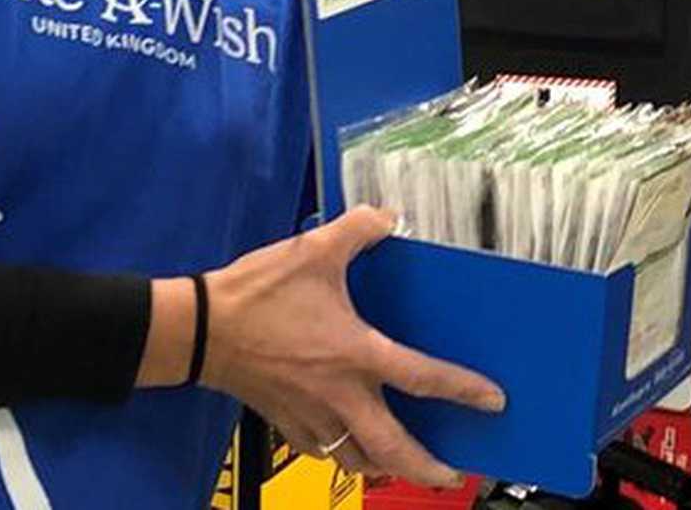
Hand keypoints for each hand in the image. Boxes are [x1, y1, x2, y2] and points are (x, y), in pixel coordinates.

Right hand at [198, 208, 505, 484]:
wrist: (198, 329)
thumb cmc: (257, 293)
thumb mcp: (314, 249)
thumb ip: (359, 228)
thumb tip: (390, 215)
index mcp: (354, 353)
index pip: (421, 377)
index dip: (462, 390)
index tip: (493, 402)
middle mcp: (339, 394)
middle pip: (392, 446)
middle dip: (426, 466)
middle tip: (453, 475)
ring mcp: (310, 414)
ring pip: (357, 458)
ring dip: (386, 467)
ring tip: (407, 468)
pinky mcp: (285, 422)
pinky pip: (324, 451)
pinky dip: (345, 456)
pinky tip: (353, 449)